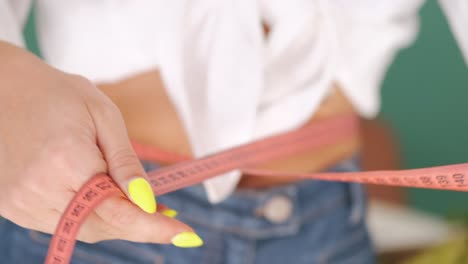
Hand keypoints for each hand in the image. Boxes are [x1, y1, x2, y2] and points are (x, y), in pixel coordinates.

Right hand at [0, 41, 201, 246]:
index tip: (186, 234)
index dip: (154, 227)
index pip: (119, 212)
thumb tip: (147, 200)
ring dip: (115, 222)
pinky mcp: (12, 205)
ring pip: (82, 229)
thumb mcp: (102, 116)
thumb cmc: (58, 94)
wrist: (3, 88)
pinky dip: (89, 217)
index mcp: (67, 162)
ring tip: (136, 205)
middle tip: (165, 216)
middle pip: (102, 227)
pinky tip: (103, 201)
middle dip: (138, 225)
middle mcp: (40, 190)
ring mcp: (21, 202)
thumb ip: (125, 162)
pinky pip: (61, 224)